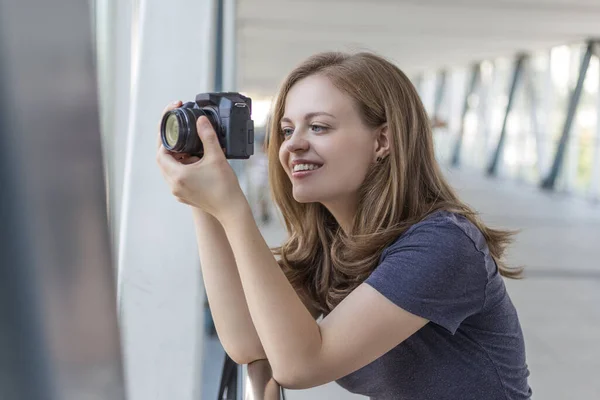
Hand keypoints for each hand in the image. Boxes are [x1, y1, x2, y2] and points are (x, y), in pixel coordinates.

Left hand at [156, 101, 244, 219]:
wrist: (231, 209)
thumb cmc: (224, 186)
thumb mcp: (216, 157)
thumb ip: (207, 136)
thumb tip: (201, 120)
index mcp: (178, 175)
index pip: (161, 154)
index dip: (166, 141)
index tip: (175, 133)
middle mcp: (174, 186)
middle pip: (162, 162)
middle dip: (170, 149)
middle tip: (181, 139)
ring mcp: (178, 193)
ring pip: (169, 171)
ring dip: (175, 160)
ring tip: (189, 151)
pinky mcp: (184, 197)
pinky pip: (176, 180)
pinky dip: (181, 169)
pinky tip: (194, 164)